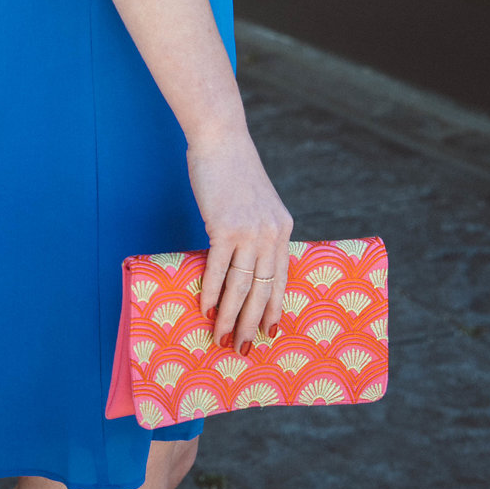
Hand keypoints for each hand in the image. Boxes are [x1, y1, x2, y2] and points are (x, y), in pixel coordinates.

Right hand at [186, 125, 293, 355]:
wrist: (221, 139)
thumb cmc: (234, 171)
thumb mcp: (257, 204)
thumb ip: (256, 232)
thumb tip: (243, 265)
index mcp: (283, 228)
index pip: (282, 278)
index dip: (275, 308)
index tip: (271, 332)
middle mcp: (271, 233)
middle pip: (263, 289)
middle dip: (253, 323)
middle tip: (244, 349)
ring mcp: (249, 231)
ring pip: (241, 285)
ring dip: (230, 316)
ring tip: (221, 338)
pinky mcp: (224, 227)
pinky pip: (219, 269)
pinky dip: (212, 292)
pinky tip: (206, 309)